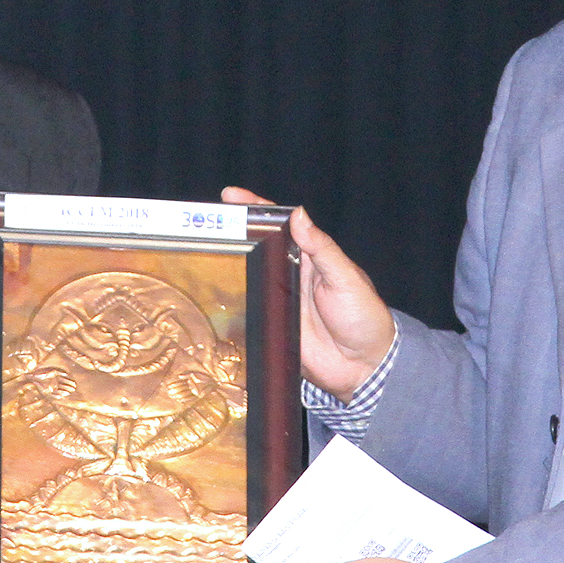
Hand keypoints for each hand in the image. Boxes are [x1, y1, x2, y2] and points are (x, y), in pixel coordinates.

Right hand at [221, 188, 394, 396]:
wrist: (365, 366)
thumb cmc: (364, 317)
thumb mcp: (345, 278)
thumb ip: (322, 248)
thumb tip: (298, 215)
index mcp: (308, 257)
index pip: (278, 226)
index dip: (254, 210)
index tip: (230, 196)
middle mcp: (289, 275)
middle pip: (255, 250)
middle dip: (229, 235)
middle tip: (202, 225)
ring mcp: (277, 301)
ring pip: (246, 278)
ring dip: (225, 268)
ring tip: (198, 253)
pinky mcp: (270, 326)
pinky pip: (246, 313)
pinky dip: (229, 305)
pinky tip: (209, 297)